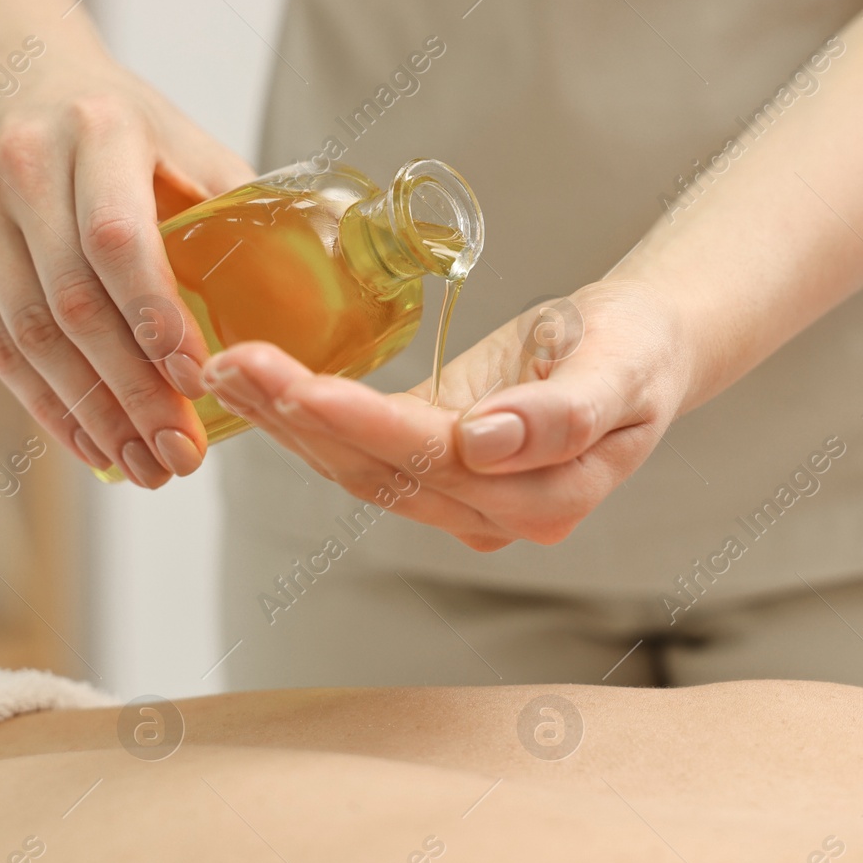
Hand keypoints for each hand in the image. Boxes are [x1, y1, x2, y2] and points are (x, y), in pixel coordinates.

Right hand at [0, 64, 253, 487]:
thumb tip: (301, 300)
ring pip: (31, 338)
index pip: (118, 240)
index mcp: (98, 131)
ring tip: (146, 466)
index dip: (156, 318)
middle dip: (133, 393)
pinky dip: (48, 407)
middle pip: (75, 304)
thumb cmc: (121, 126)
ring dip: (94, 415)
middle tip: (181, 455)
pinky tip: (92, 446)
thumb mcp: (184, 140)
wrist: (12, 79)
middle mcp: (23, 166)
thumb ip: (233, 210)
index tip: (198, 380)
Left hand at [201, 281, 692, 550]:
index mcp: (544, 498)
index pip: (436, 465)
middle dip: (299, 421)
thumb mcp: (624, 367)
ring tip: (224, 368)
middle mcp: (491, 514)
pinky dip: (303, 416)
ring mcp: (457, 498)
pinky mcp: (431, 467)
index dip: (364, 428)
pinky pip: (357, 449)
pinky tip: (256, 383)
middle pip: (378, 474)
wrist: (637, 348)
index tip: (301, 386)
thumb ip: (565, 413)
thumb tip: (486, 445)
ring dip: (285, 421)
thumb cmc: (638, 350)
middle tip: (230, 365)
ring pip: (355, 468)